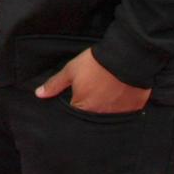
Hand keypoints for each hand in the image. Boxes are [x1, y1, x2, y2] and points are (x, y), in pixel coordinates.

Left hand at [35, 47, 150, 113]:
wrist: (125, 57)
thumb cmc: (95, 64)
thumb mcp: (71, 71)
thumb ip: (55, 84)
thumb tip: (39, 94)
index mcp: (83, 107)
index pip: (74, 113)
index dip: (74, 104)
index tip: (78, 95)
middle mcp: (101, 115)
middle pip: (92, 116)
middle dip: (91, 107)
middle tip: (95, 92)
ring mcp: (118, 113)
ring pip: (109, 115)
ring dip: (106, 107)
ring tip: (107, 92)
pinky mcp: (134, 108)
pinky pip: (126, 112)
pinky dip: (122, 106)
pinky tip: (120, 95)